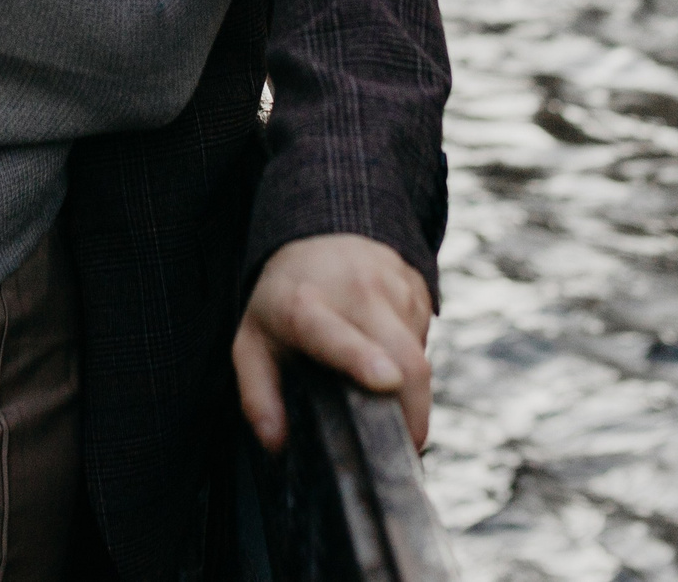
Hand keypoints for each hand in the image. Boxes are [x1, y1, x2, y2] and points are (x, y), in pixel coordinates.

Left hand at [233, 234, 432, 453]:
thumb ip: (258, 397)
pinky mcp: (418, 286)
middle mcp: (355, 288)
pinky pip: (425, 337)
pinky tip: (385, 357)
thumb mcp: (252, 344)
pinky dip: (411, 363)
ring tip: (380, 392)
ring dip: (411, 389)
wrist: (318, 231)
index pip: (335, 333)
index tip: (386, 382)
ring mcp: (392, 284)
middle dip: (414, 409)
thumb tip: (277, 444)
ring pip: (418, 353)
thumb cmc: (282, 300)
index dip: (361, 357)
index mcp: (304, 306)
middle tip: (406, 446)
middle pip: (403, 355)